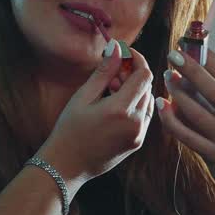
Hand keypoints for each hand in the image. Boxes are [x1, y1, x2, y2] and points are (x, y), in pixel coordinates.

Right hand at [38, 42, 154, 185]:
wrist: (67, 165)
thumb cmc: (70, 129)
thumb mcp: (83, 97)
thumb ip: (103, 72)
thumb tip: (116, 48)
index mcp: (121, 110)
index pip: (144, 75)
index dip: (137, 59)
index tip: (125, 53)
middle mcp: (136, 123)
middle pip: (147, 87)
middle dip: (133, 75)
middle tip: (111, 74)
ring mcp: (139, 135)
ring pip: (147, 102)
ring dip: (134, 91)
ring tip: (109, 92)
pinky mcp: (137, 143)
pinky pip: (144, 117)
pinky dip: (135, 106)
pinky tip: (115, 106)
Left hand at [157, 45, 214, 206]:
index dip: (211, 57)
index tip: (193, 43)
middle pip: (214, 90)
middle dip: (192, 70)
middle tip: (173, 55)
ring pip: (198, 114)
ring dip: (179, 95)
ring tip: (166, 79)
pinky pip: (189, 137)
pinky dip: (173, 122)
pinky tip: (162, 108)